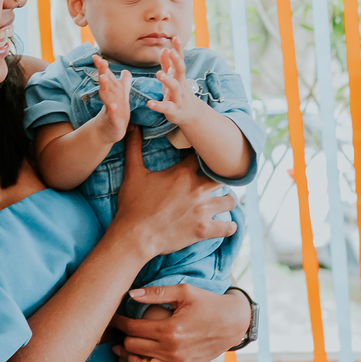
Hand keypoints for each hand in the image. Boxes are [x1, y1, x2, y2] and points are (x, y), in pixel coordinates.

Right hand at [93, 55, 131, 143]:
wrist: (110, 132)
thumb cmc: (115, 112)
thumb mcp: (121, 97)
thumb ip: (124, 83)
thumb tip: (126, 70)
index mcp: (112, 92)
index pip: (106, 77)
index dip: (102, 67)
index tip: (95, 56)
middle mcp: (109, 99)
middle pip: (106, 84)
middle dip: (103, 73)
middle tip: (100, 62)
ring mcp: (110, 110)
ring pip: (107, 97)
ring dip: (105, 88)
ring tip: (103, 78)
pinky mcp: (114, 121)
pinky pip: (113, 116)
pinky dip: (113, 111)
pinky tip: (113, 106)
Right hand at [110, 128, 235, 263]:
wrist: (134, 236)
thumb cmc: (132, 205)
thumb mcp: (132, 173)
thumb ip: (134, 147)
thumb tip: (131, 124)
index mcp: (182, 174)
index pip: (202, 156)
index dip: (204, 155)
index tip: (204, 157)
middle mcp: (197, 189)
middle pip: (221, 177)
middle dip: (219, 179)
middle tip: (215, 182)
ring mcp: (203, 210)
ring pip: (229, 200)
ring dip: (226, 200)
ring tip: (221, 201)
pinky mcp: (204, 230)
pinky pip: (228, 227)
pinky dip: (229, 227)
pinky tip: (228, 225)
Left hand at [110, 285, 251, 361]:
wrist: (232, 322)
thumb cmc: (208, 303)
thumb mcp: (184, 292)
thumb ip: (156, 293)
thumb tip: (130, 294)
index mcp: (170, 330)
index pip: (132, 328)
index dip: (119, 321)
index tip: (114, 317)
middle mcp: (172, 351)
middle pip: (132, 347)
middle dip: (123, 337)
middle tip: (120, 330)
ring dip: (131, 358)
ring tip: (128, 348)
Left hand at [146, 38, 202, 131]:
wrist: (189, 114)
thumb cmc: (178, 92)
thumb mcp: (173, 78)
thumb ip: (168, 64)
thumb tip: (165, 48)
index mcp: (179, 76)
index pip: (180, 60)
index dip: (178, 50)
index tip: (176, 38)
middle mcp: (181, 85)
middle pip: (181, 71)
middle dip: (177, 61)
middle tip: (172, 52)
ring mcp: (178, 97)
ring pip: (175, 88)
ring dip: (168, 80)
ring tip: (159, 74)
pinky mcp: (173, 110)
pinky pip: (166, 107)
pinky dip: (158, 105)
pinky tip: (150, 103)